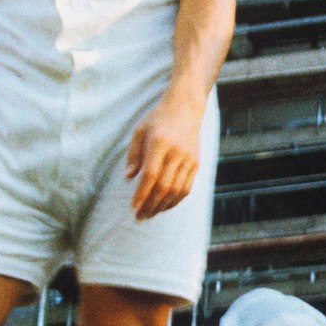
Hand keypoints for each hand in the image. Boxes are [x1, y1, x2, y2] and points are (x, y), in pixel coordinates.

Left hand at [126, 98, 203, 219]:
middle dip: (151, 205)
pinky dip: (175, 200)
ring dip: (163, 205)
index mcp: (160, 143)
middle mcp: (177, 153)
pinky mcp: (196, 163)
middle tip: (140, 217)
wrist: (185, 108)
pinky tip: (165, 205)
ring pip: (177, 190)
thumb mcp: (139, 131)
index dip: (142, 193)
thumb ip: (133, 155)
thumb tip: (129, 178)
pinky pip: (187, 188)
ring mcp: (189, 159)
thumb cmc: (158, 119)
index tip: (133, 206)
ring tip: (151, 214)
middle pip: (164, 186)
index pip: (151, 175)